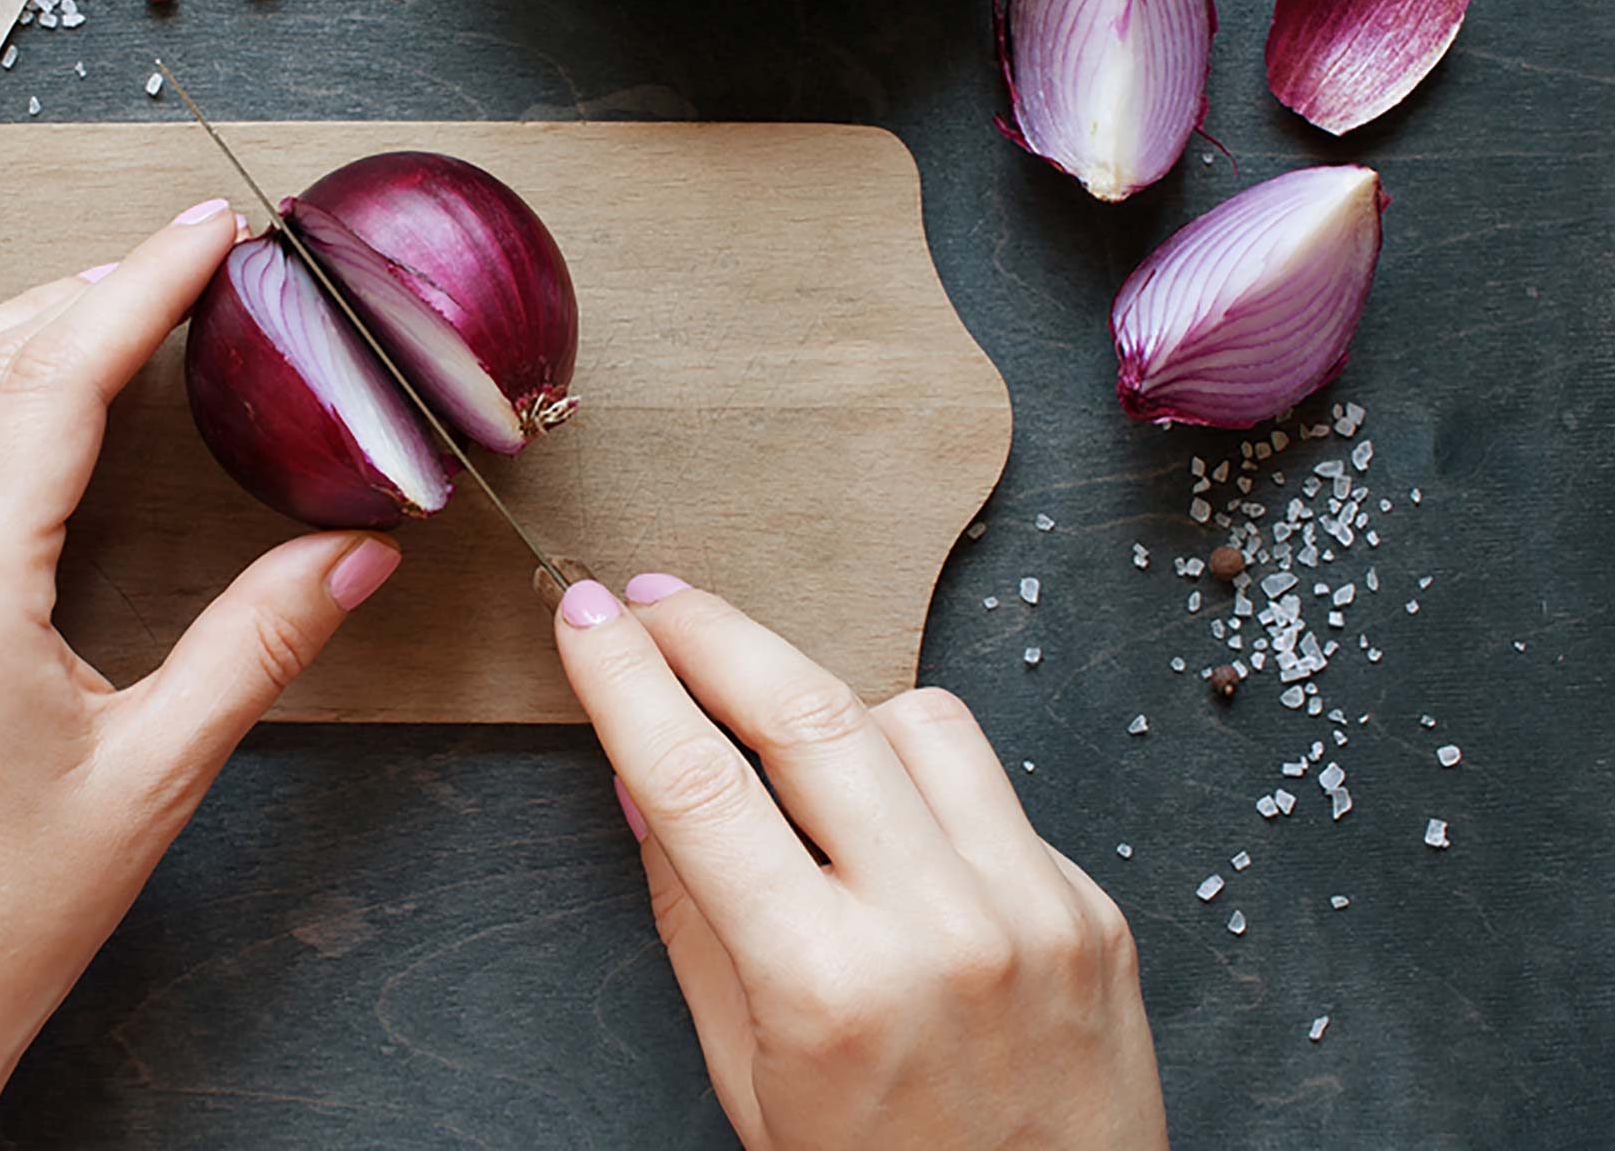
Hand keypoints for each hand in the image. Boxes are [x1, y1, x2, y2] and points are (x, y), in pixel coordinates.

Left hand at [0, 198, 402, 1149]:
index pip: (56, 381)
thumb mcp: (155, 777)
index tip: (209, 230)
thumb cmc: (0, 915)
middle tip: (184, 257)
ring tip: (103, 302)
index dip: (143, 287)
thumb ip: (259, 645)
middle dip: (88, 289)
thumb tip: (356, 553)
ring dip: (8, 325)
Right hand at [551, 573, 1166, 1150]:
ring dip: (828, 701)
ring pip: (913, 717)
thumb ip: (692, 915)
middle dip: (712, 632)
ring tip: (778, 733)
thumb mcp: (746, 1074)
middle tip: (652, 598)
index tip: (583, 614)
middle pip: (807, 711)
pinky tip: (886, 821)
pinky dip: (919, 775)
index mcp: (826, 988)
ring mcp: (1031, 910)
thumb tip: (641, 775)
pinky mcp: (1089, 905)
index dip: (625, 680)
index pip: (697, 784)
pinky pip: (988, 782)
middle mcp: (939, 931)